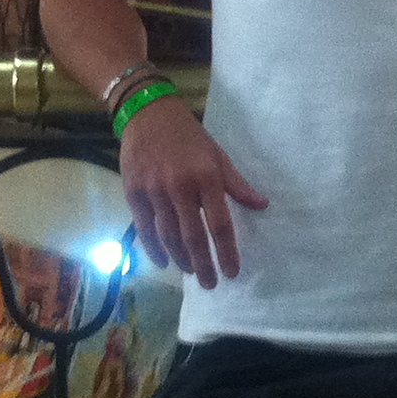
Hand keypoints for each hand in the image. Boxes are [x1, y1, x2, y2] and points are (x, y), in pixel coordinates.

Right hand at [119, 96, 267, 287]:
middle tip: (210, 283)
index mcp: (206, 178)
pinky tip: (163, 261)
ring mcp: (154, 191)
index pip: (219, 224)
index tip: (232, 271)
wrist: (148, 114)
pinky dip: (154, 248)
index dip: (226, 251)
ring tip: (190, 271)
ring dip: (180, 259)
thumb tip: (262, 205)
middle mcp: (180, 187)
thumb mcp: (217, 155)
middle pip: (192, 237)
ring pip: (168, 236)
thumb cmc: (188, 136)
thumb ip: (237, 184)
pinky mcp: (134, 192)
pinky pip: (144, 228)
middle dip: (203, 264)